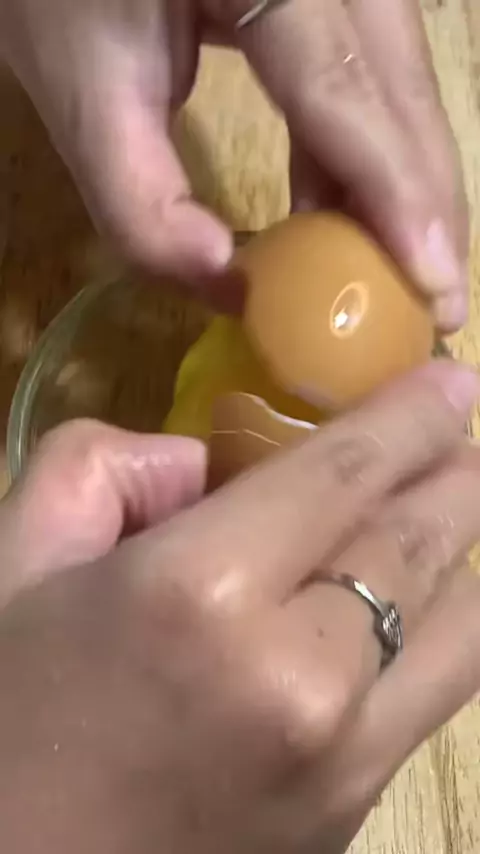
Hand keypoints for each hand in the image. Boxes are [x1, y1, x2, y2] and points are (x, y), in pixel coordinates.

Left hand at [1, 0, 467, 327]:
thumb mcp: (81, 96)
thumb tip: (231, 288)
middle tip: (442, 301)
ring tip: (406, 270)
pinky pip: (370, 70)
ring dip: (404, 181)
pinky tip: (346, 210)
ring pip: (398, 78)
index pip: (345, 86)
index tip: (436, 283)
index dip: (395, 192)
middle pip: (398, 83)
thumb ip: (140, 203)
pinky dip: (367, 149)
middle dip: (423, 200)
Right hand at [1, 360, 479, 852]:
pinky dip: (442, 630)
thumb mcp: (18, 562)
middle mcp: (297, 679)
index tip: (453, 377)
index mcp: (198, 598)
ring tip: (445, 511)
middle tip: (460, 434)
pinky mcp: (353, 815)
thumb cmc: (8, 716)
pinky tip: (407, 603)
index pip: (343, 477)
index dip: (412, 415)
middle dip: (456, 475)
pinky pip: (433, 696)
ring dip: (460, 555)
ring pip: (461, 629)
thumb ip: (101, 468)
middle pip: (419, 547)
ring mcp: (343, 762)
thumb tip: (203, 462)